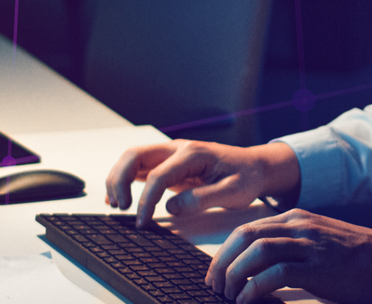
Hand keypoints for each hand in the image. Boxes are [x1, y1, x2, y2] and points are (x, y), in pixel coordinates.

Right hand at [105, 139, 299, 228]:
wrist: (255, 167)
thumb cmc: (246, 176)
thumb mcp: (232, 191)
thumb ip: (202, 198)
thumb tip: (172, 207)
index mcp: (193, 153)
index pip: (158, 175)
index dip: (145, 201)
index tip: (142, 223)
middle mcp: (178, 149)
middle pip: (135, 155)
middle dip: (120, 180)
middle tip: (120, 208)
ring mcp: (172, 155)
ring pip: (133, 159)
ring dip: (118, 179)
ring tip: (116, 205)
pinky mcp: (169, 165)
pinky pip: (140, 168)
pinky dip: (125, 181)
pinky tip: (120, 199)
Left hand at [205, 209, 371, 303]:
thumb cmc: (348, 256)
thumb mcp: (315, 239)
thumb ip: (289, 243)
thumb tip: (253, 264)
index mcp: (295, 219)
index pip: (247, 229)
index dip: (224, 252)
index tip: (215, 273)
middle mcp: (299, 226)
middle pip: (246, 236)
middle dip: (222, 262)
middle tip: (214, 285)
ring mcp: (308, 244)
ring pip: (256, 252)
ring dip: (235, 275)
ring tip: (229, 295)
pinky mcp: (317, 266)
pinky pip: (275, 274)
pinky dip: (254, 288)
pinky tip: (247, 301)